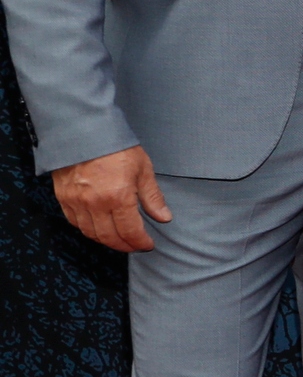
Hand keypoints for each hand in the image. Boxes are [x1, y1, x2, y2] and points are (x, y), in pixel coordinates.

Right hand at [54, 145, 168, 252]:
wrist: (84, 131)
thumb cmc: (116, 147)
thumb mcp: (143, 169)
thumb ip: (152, 197)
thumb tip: (164, 218)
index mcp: (118, 197)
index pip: (130, 231)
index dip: (140, 242)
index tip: (147, 245)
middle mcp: (95, 204)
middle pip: (109, 237)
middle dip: (124, 246)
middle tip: (134, 246)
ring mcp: (76, 202)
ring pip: (90, 232)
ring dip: (105, 240)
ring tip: (119, 239)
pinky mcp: (63, 197)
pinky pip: (74, 222)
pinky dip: (87, 229)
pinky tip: (98, 227)